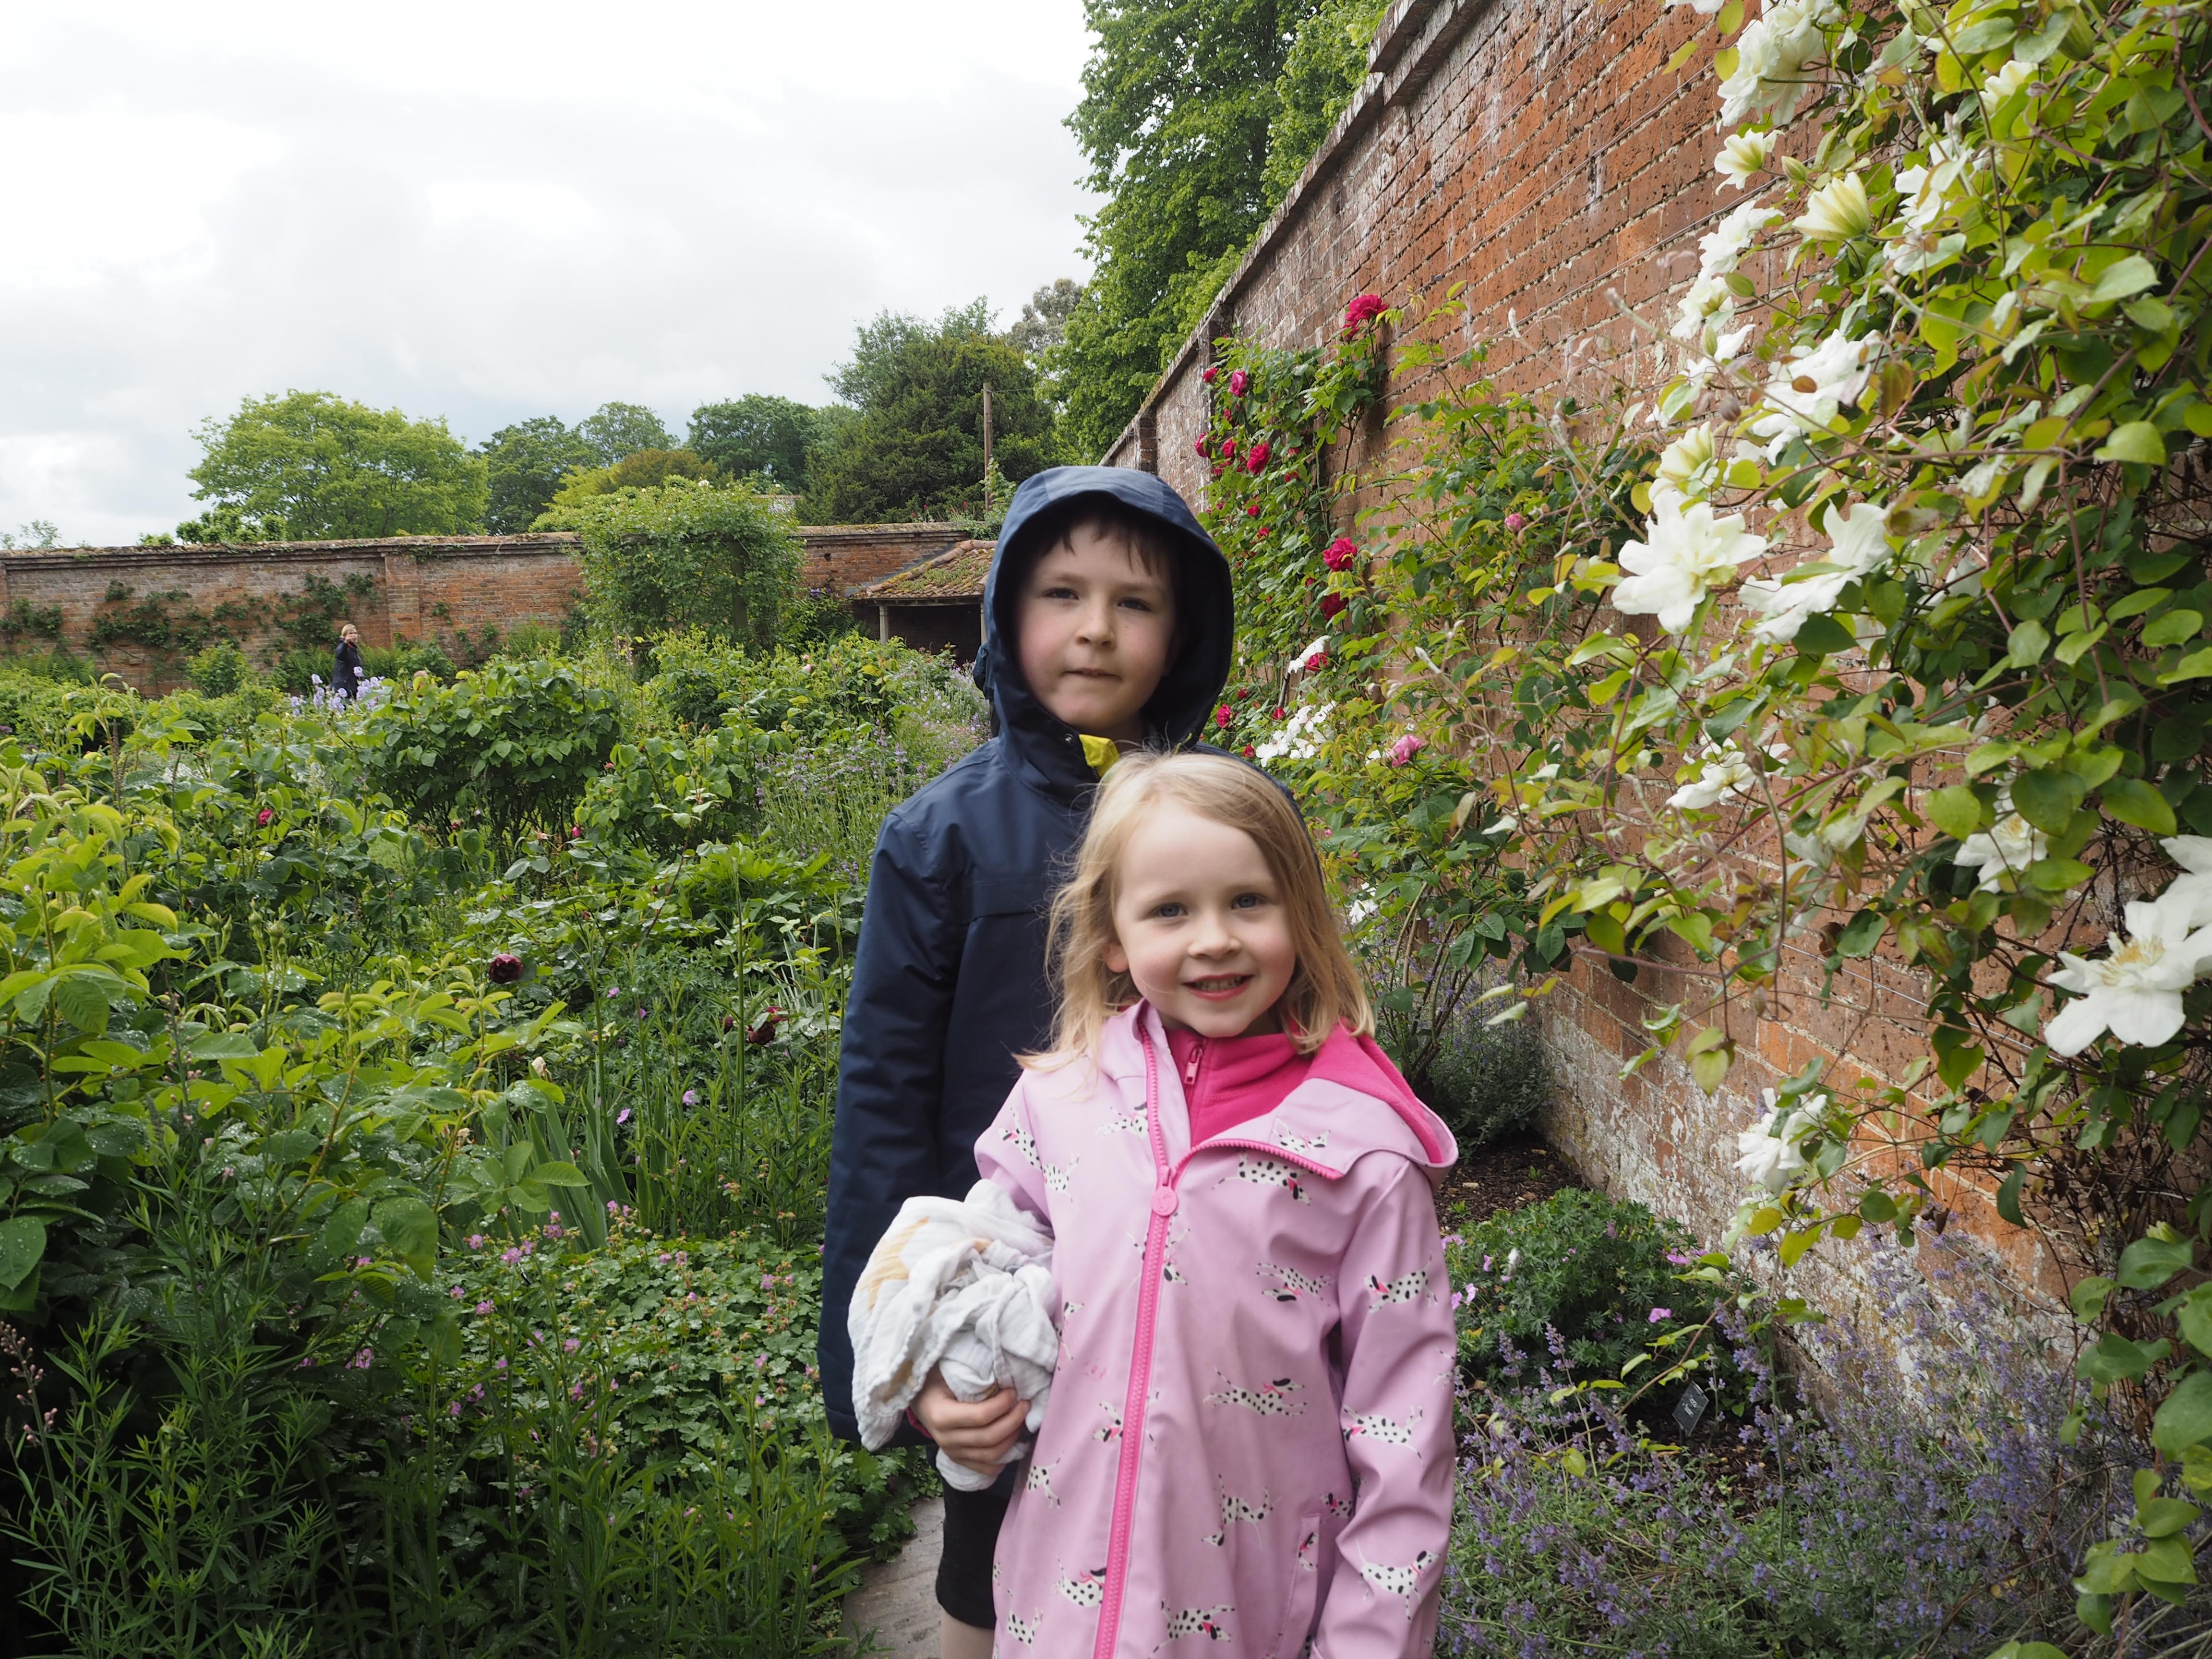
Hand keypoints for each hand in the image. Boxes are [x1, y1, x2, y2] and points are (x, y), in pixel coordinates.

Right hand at [912, 1371, 1028, 1475]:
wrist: (920, 1400)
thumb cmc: (935, 1381)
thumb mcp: (948, 1372)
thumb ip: (971, 1376)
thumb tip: (1003, 1377)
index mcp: (941, 1415)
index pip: (979, 1416)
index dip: (1002, 1405)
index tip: (1014, 1392)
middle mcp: (946, 1439)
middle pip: (988, 1438)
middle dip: (1013, 1421)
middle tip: (1025, 1405)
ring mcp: (952, 1453)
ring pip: (990, 1455)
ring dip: (1012, 1438)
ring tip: (1021, 1420)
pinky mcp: (959, 1460)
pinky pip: (985, 1468)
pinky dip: (1003, 1459)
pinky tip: (1013, 1443)